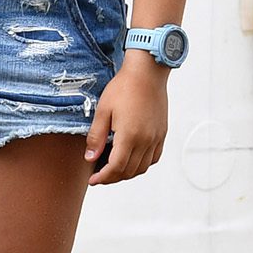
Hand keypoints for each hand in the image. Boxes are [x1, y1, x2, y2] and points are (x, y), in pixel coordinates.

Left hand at [86, 55, 171, 185]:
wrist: (147, 72)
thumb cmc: (124, 87)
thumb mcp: (103, 111)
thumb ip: (96, 137)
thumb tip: (90, 158)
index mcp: (130, 136)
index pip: (116, 168)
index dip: (103, 177)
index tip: (93, 180)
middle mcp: (146, 140)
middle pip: (129, 171)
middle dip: (112, 178)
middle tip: (99, 176)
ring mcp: (156, 138)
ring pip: (142, 167)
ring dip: (127, 173)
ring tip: (113, 169)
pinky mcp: (161, 133)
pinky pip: (153, 158)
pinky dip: (142, 164)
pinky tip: (131, 159)